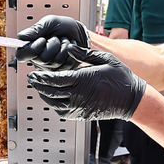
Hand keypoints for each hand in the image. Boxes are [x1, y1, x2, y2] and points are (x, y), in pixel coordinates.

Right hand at [15, 15, 90, 70]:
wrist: (79, 32)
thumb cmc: (63, 26)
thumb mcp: (49, 22)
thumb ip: (36, 29)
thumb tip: (21, 37)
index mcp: (30, 47)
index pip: (21, 55)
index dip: (33, 48)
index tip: (42, 39)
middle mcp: (37, 59)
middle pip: (43, 59)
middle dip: (54, 44)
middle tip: (56, 37)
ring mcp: (49, 67)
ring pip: (56, 62)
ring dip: (64, 47)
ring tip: (63, 41)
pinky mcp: (61, 70)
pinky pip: (67, 65)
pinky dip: (71, 53)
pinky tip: (70, 49)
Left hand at [28, 48, 145, 120]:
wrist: (131, 100)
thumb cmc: (121, 78)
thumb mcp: (105, 59)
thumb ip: (85, 53)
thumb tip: (69, 48)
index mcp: (82, 80)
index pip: (54, 80)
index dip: (41, 77)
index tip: (34, 73)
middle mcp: (78, 96)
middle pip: (50, 92)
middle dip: (39, 85)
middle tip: (32, 79)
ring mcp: (79, 108)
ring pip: (54, 103)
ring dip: (44, 96)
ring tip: (39, 88)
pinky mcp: (82, 115)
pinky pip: (62, 112)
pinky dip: (54, 105)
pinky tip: (52, 98)